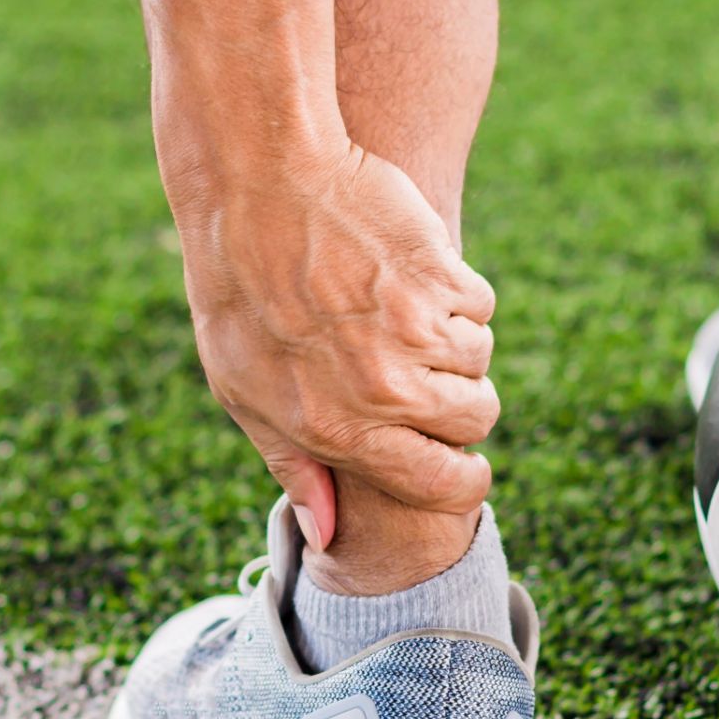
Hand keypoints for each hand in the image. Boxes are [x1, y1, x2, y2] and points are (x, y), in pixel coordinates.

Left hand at [172, 140, 497, 547]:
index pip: (438, 484)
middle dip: (462, 406)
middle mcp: (383, 390)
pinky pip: (478, 304)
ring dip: (456, 343)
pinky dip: (456, 294)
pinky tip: (410, 274)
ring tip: (404, 313)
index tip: (469, 472)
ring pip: (480, 360)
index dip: (464, 483)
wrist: (254, 184)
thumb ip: (293, 465)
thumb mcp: (242, 391)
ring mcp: (415, 331)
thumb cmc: (237, 291)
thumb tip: (329, 534)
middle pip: (474, 421)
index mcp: (336, 430)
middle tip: (429, 376)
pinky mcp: (438, 274)